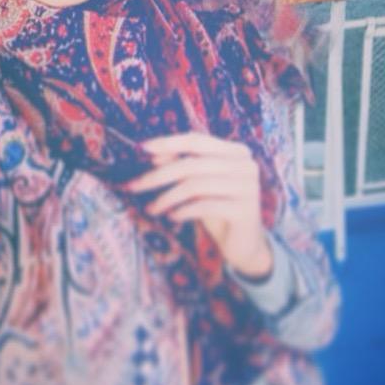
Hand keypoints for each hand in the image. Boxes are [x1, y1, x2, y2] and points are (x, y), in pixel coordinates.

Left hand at [122, 132, 273, 277]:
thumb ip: (182, 165)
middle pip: (192, 164)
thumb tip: (154, 154)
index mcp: (237, 151)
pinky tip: (172, 216)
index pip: (197, 140)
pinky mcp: (245, 210)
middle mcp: (246, 165)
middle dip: (159, 175)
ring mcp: (248, 187)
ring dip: (167, 197)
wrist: (244, 244)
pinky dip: (184, 210)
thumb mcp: (199, 185)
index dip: (169, 143)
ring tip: (152, 208)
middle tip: (135, 186)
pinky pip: (206, 206)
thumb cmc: (219, 209)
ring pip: (196, 185)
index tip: (142, 148)